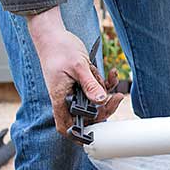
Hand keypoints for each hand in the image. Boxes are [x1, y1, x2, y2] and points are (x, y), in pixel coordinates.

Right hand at [27, 9, 123, 137]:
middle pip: (87, 114)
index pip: (66, 125)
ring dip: (106, 91)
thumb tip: (101, 101)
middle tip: (116, 98)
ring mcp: (74, 90)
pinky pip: (96, 87)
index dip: (78, 134)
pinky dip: (105, 82)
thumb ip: (90, 84)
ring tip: (112, 77)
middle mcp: (66, 97)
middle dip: (104, 108)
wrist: (52, 34)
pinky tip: (111, 72)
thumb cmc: (59, 49)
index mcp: (60, 98)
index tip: (94, 135)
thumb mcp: (78, 67)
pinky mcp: (81, 81)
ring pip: (95, 100)